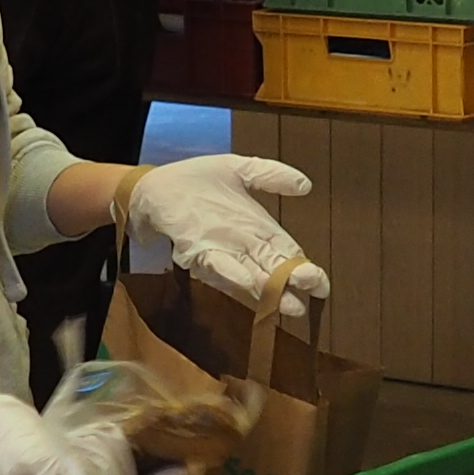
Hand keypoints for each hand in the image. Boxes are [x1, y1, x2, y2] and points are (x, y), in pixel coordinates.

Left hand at [125, 154, 331, 317]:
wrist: (152, 187)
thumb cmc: (193, 181)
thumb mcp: (237, 170)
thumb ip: (270, 175)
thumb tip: (306, 185)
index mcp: (258, 227)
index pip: (287, 252)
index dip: (304, 268)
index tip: (321, 283)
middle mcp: (242, 244)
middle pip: (273, 268)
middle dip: (293, 283)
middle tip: (313, 296)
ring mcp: (220, 251)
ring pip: (251, 275)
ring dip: (270, 290)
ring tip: (290, 305)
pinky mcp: (196, 251)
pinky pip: (218, 267)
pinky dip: (234, 275)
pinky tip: (250, 283)